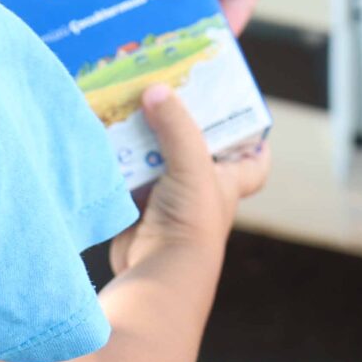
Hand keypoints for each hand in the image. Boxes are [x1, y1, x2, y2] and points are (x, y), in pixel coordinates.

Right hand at [107, 84, 271, 275]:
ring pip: (157, 158)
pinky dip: (119, 156)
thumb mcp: (193, 166)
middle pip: (196, 148)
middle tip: (166, 88)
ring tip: (129, 100)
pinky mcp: (137, 207)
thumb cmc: (191, 223)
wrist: (156, 273)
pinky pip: (128, 174)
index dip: (254, 141)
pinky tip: (107, 132)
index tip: (243, 115)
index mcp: (227, 181)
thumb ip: (177, 127)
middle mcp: (200, 188)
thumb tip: (156, 90)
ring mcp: (168, 198)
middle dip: (182, 121)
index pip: (253, 162)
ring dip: (144, 135)